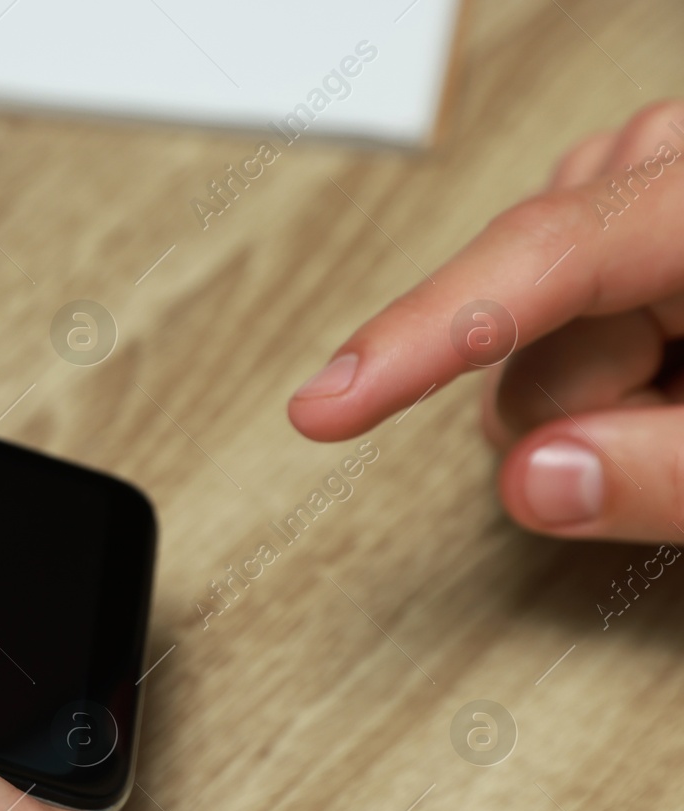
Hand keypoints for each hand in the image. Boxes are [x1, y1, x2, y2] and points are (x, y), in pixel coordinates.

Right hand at [289, 99, 683, 542]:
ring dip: (608, 391)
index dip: (420, 342)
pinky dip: (607, 354)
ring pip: (529, 334)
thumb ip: (675, 473)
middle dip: (595, 414)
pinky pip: (550, 307)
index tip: (325, 407)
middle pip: (530, 338)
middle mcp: (672, 162)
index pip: (536, 264)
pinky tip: (673, 354)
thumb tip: (533, 484)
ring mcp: (646, 174)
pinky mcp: (630, 199)